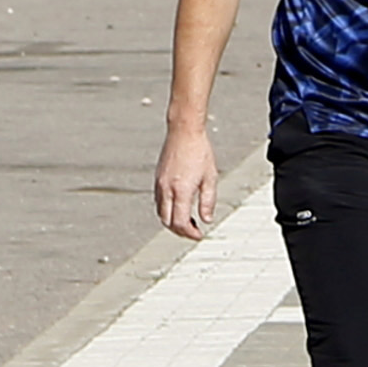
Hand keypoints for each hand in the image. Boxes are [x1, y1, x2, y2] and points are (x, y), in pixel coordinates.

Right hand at [154, 121, 220, 240]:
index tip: (199, 235)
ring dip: (172, 221)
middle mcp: (167, 189)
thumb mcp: (210, 177)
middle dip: (180, 231)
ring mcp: (159, 184)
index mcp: (181, 190)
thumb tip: (207, 219)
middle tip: (193, 231)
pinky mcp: (157, 179)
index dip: (189, 233)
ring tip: (188, 220)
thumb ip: (208, 201)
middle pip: (167, 222)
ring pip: (161, 213)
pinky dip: (167, 210)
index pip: (180, 222)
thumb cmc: (199, 151)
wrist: (183, 132)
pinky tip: (179, 207)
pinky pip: (158, 202)